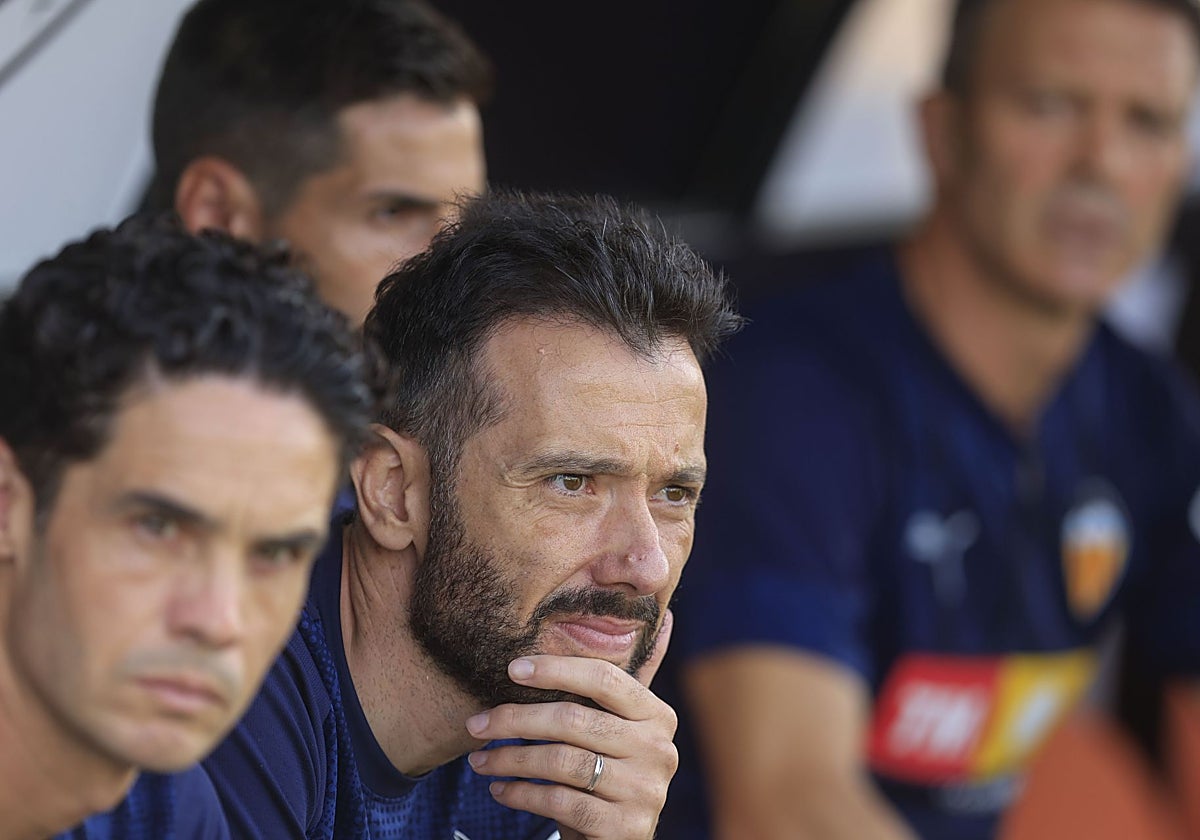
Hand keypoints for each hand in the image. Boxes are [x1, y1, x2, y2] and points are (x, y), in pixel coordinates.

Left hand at [465, 611, 677, 839]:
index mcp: (658, 715)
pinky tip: (500, 789)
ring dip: (510, 758)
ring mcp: (646, 791)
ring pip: (563, 762)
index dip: (555, 670)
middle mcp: (660, 750)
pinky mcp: (625, 828)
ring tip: (479, 758)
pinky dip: (522, 794)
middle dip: (516, 718)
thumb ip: (628, 680)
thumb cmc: (610, 772)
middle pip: (574, 720)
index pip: (604, 678)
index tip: (510, 669)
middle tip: (477, 723)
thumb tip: (662, 617)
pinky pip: (560, 803)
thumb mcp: (624, 726)